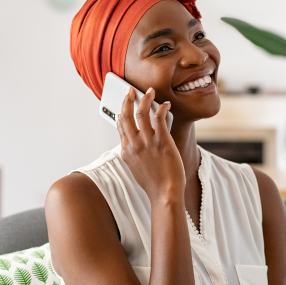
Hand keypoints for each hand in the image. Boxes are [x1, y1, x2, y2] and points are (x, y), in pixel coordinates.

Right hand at [117, 87, 184, 203]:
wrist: (165, 194)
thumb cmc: (153, 183)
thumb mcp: (135, 168)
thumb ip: (132, 154)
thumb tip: (130, 145)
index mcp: (126, 151)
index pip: (120, 127)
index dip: (120, 114)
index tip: (123, 107)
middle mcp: (134, 144)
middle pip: (126, 116)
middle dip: (127, 100)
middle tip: (130, 91)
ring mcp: (147, 142)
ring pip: (141, 113)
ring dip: (145, 99)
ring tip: (150, 91)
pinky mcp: (162, 142)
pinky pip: (159, 118)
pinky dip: (161, 108)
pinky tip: (165, 104)